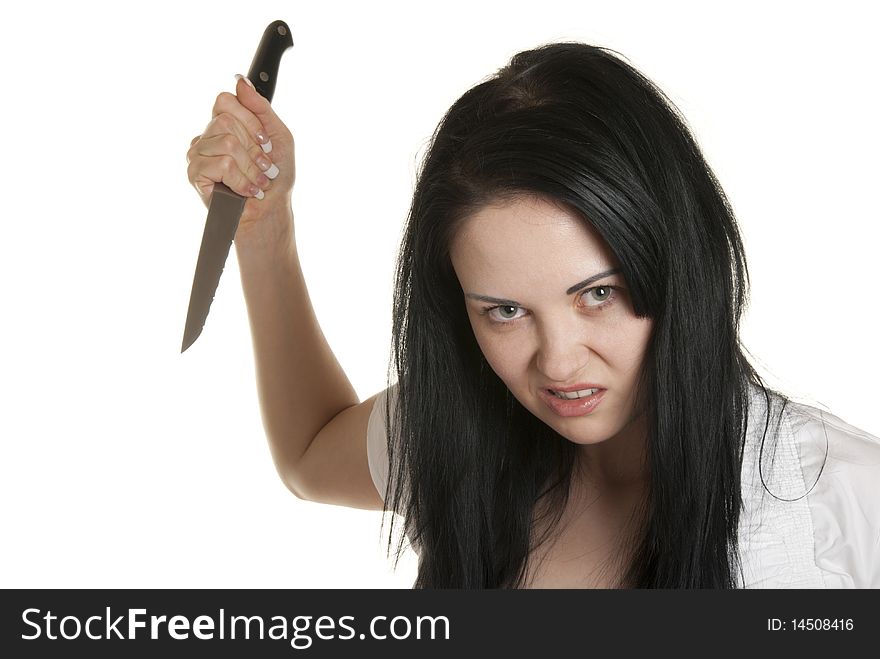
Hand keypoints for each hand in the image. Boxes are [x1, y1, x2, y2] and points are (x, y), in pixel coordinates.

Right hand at [186, 75, 294, 237]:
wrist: (270, 211)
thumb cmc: (275, 177)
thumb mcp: (278, 136)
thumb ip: (260, 108)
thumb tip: (240, 81)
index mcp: (225, 123)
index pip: (225, 100)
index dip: (250, 121)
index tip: (265, 143)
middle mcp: (207, 135)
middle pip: (226, 121)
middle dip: (253, 148)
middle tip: (263, 167)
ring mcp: (198, 154)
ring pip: (226, 143)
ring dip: (251, 167)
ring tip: (256, 182)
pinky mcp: (195, 174)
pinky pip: (220, 164)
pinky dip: (240, 179)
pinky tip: (245, 190)